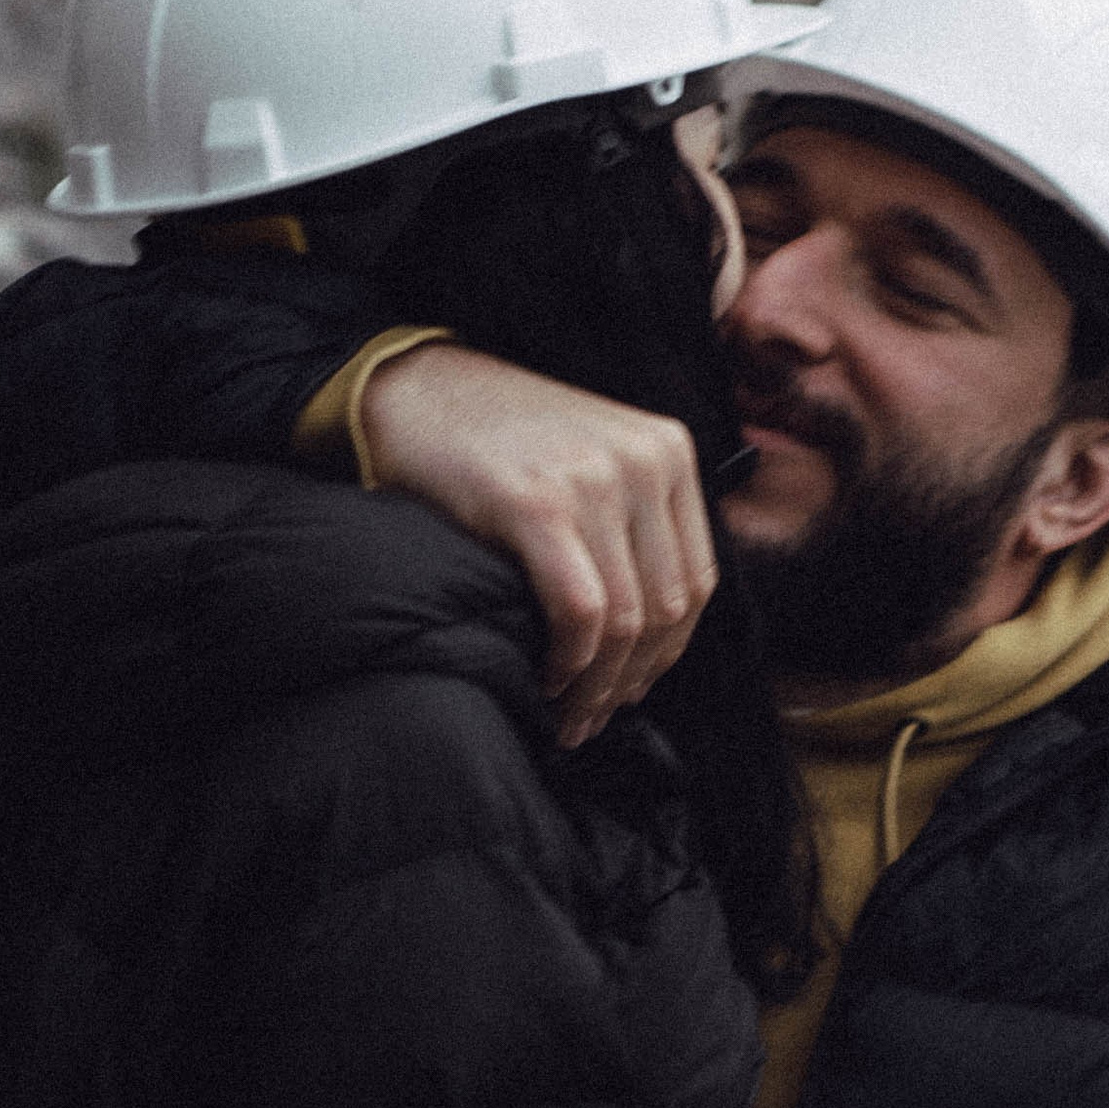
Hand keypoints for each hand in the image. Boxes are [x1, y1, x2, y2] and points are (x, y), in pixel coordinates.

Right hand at [358, 343, 717, 745]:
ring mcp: (594, 481)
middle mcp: (645, 463)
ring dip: (599, 685)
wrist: (412, 388)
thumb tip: (650, 633)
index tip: (633, 689)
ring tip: (570, 716)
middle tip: (595, 719)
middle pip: (666, 608)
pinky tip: (548, 678)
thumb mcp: (593, 458)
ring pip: (626, 620)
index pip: (696, 580)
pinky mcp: (537, 505)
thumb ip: (633, 520)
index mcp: (669, 452)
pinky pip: (580, 611)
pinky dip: (570, 661)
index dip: (668, 652)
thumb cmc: (496, 439)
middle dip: (632, 679)